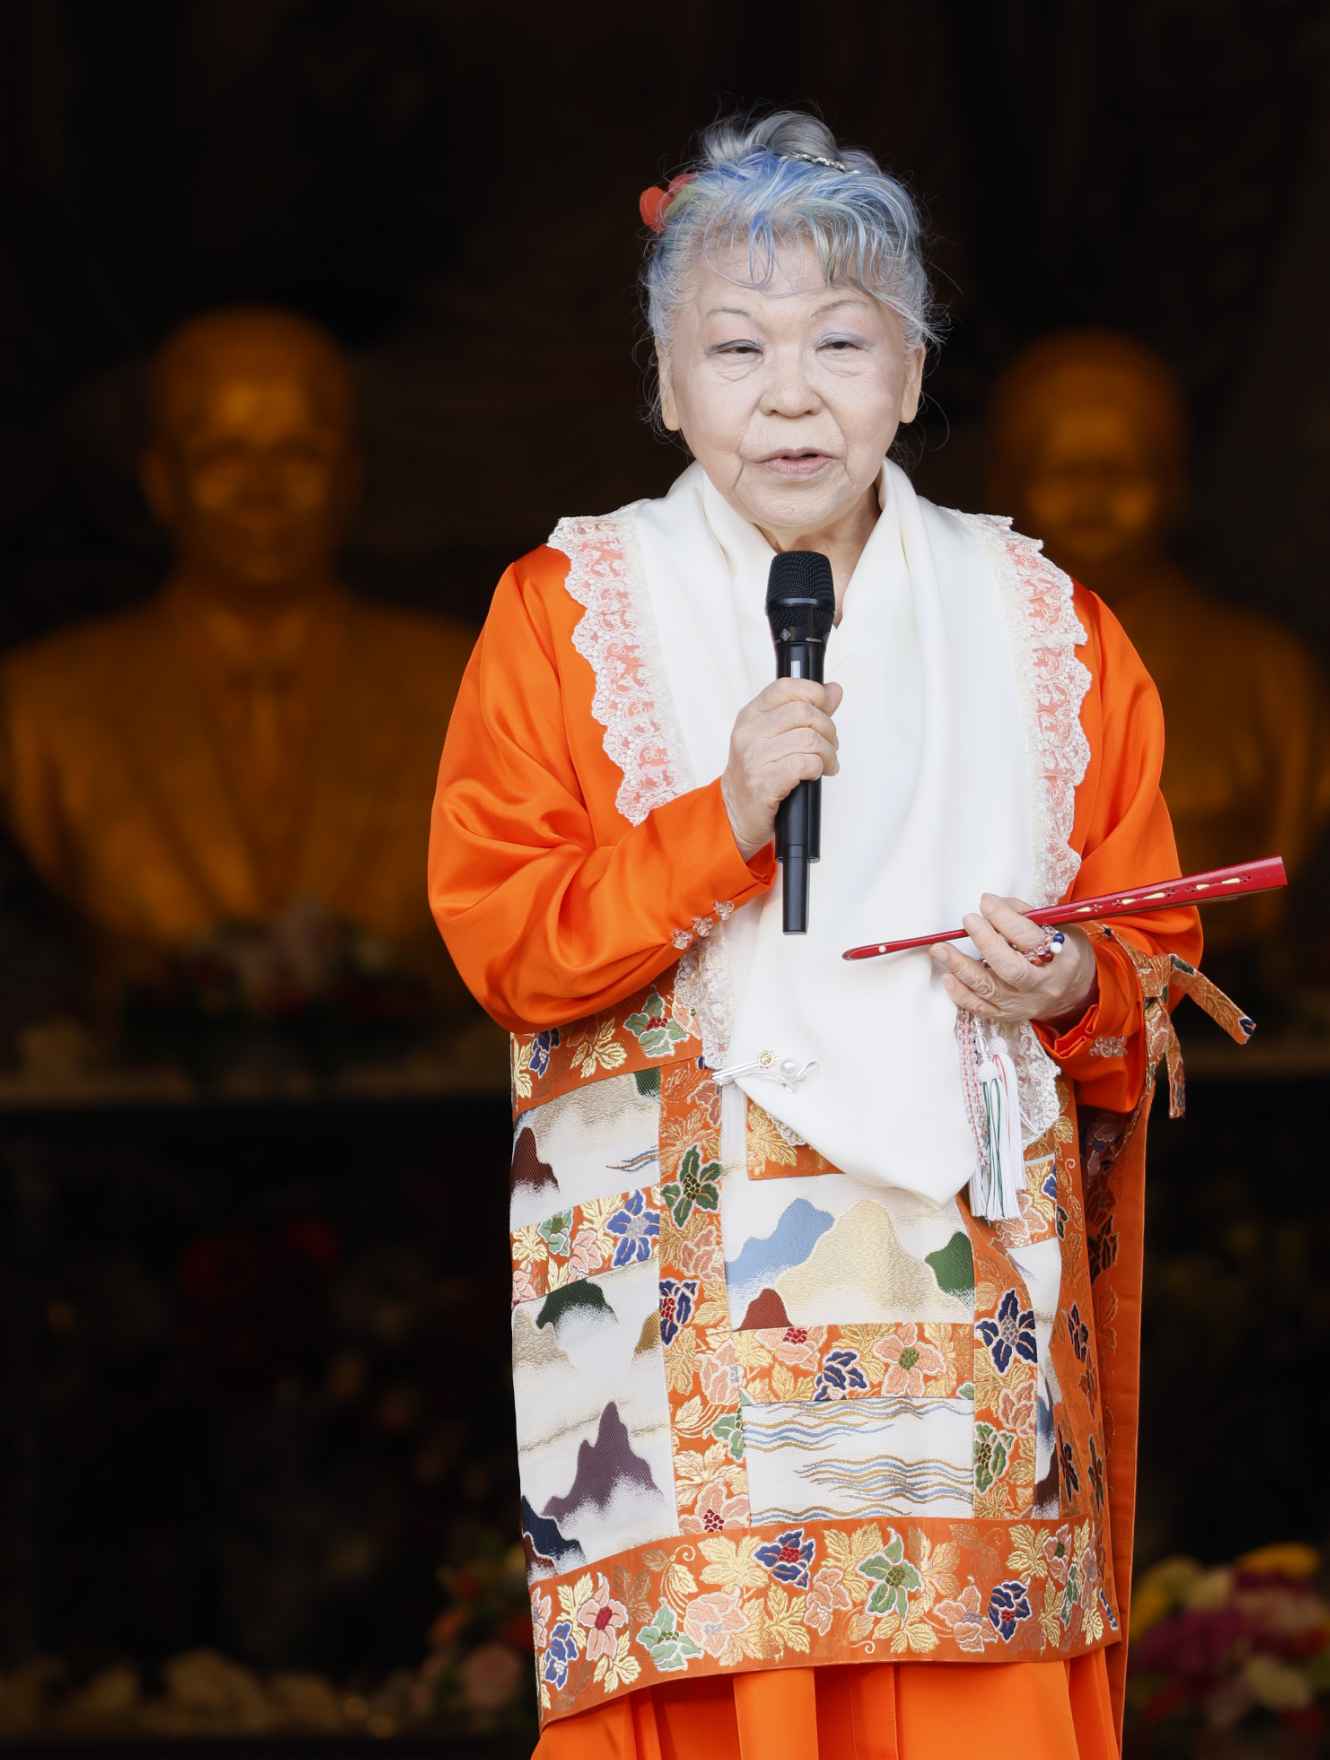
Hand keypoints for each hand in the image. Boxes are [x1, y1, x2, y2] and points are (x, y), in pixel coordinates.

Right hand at [721, 678, 842, 859]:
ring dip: (827, 754)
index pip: (786, 687)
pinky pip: (804, 765)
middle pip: (804, 712)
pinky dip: (817, 769)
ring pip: (809, 740)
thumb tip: (833, 690)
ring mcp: (754, 758)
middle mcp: (749, 733)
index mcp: (751, 715)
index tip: (825, 707)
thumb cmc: (759, 773)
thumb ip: (807, 711)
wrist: (736, 811)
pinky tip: (814, 774)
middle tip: (830, 745)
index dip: (814, 693)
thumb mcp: (776, 735)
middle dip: (828, 729)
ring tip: (826, 764)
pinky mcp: (764, 782)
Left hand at [928, 894, 1096, 1025]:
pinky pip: (980, 1008)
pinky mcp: (1008, 1015)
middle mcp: (1043, 985)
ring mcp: (1024, 1003)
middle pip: (1010, 968)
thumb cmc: (1061, 953)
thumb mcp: (1058, 928)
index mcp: (1061, 958)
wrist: (1075, 993)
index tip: (986, 902)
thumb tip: (993, 904)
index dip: (1004, 918)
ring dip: (961, 967)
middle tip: (968, 920)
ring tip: (940, 948)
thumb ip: (1026, 915)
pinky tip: (948, 976)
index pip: (1029, 938)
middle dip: (985, 941)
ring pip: (989, 989)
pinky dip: (960, 993)